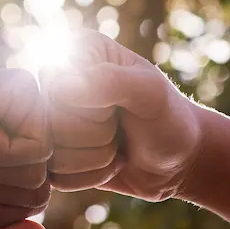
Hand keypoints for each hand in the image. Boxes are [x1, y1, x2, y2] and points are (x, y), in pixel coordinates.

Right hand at [47, 32, 203, 201]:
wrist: (178, 159)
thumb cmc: (168, 119)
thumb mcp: (150, 93)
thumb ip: (110, 82)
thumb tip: (59, 87)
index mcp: (77, 51)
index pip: (57, 90)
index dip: (93, 109)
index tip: (119, 105)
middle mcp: (56, 81)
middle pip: (51, 126)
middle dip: (96, 137)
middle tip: (119, 128)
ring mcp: (51, 119)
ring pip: (52, 155)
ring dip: (95, 159)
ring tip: (116, 144)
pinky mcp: (53, 154)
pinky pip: (56, 177)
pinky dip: (90, 177)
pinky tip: (108, 162)